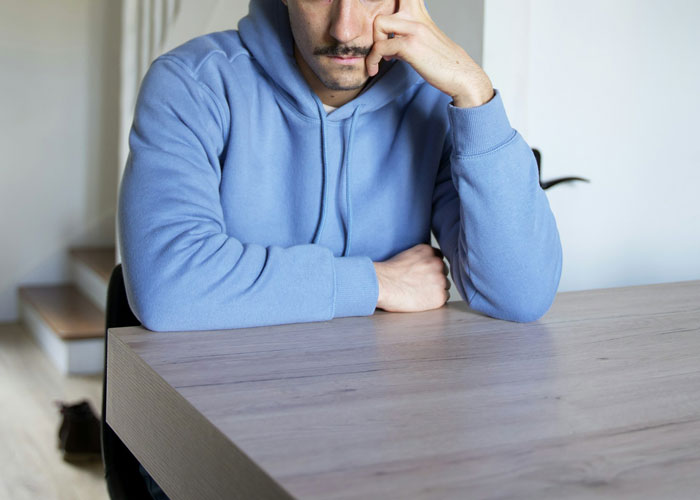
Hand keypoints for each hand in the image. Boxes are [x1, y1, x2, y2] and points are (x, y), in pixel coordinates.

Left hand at [366, 0, 493, 107]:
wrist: (462, 76)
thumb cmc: (443, 62)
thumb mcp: (425, 40)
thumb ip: (406, 35)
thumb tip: (388, 44)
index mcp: (420, 13)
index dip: (392, 1)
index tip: (385, 14)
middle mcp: (417, 15)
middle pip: (386, 2)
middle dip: (377, 22)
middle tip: (378, 40)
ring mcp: (414, 29)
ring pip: (378, 23)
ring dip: (373, 43)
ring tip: (379, 58)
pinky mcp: (410, 45)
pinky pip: (380, 47)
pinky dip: (372, 60)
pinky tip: (375, 69)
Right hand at [374, 243, 450, 312]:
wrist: (381, 285)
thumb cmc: (387, 274)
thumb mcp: (405, 256)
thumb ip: (420, 258)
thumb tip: (426, 268)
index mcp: (428, 251)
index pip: (439, 258)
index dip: (431, 267)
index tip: (423, 273)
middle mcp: (437, 262)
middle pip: (443, 272)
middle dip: (435, 278)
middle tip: (420, 285)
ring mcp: (440, 279)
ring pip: (444, 285)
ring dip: (436, 289)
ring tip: (419, 293)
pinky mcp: (439, 295)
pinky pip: (443, 298)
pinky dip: (435, 300)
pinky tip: (421, 299)